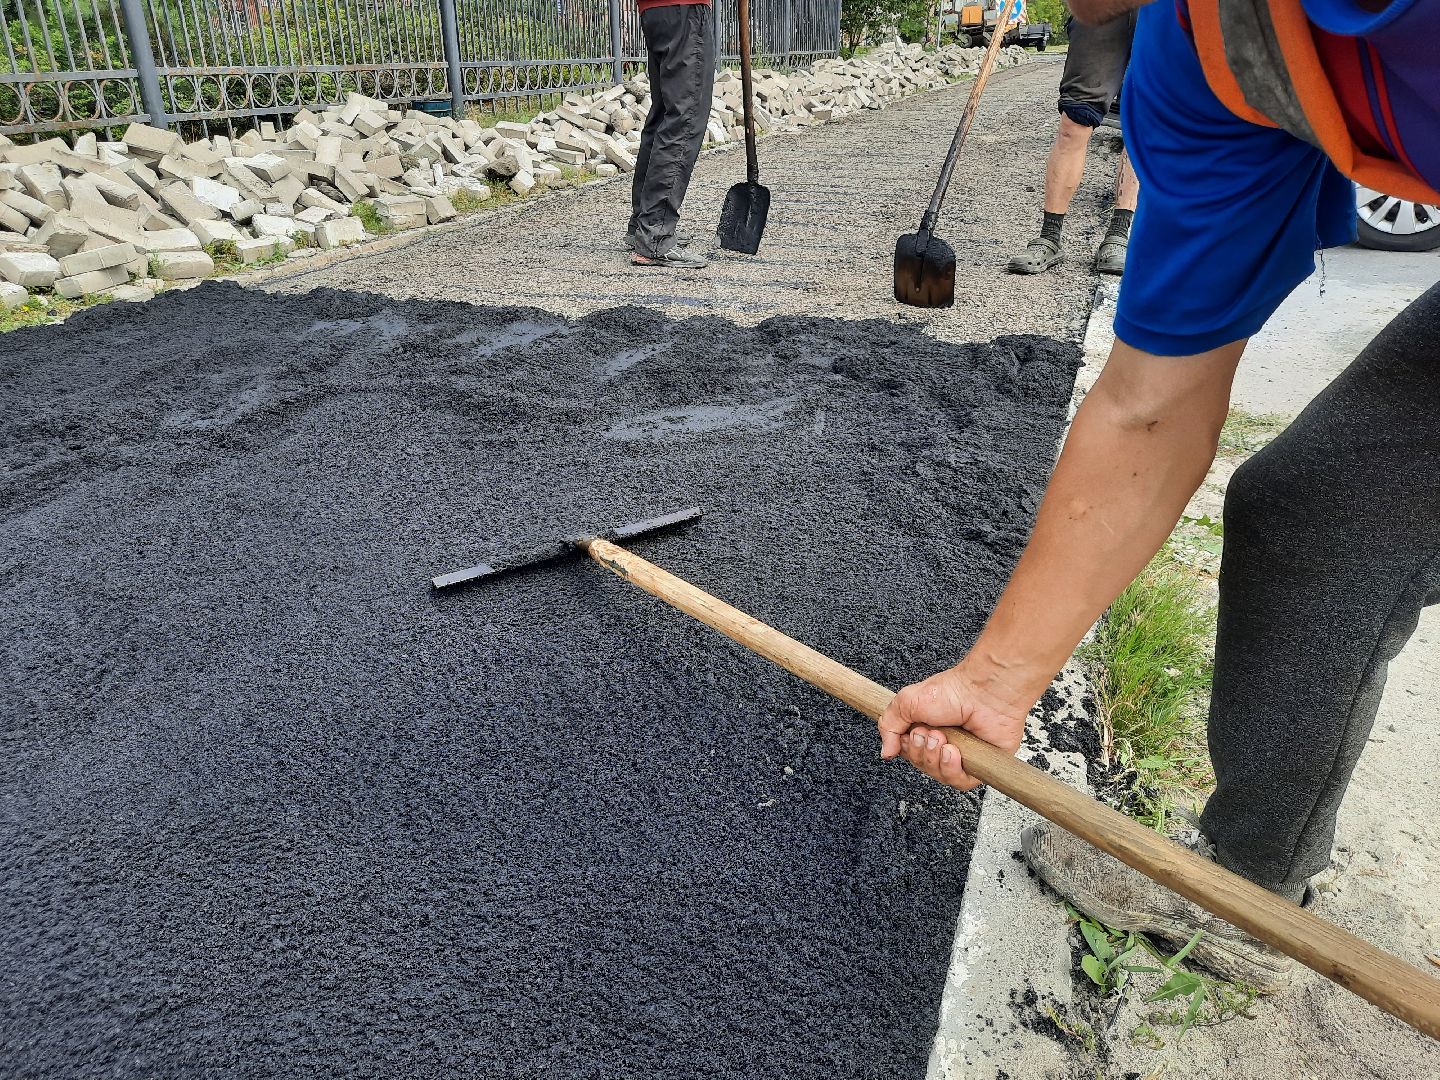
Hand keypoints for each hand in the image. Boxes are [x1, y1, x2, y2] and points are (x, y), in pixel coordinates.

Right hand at [877, 664, 1028, 791]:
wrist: (983, 693)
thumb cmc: (951, 692)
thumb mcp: (906, 702)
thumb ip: (889, 726)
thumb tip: (886, 753)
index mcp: (926, 728)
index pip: (908, 753)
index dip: (906, 749)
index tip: (910, 735)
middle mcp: (944, 742)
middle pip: (921, 765)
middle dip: (920, 752)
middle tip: (928, 733)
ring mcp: (962, 754)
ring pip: (939, 775)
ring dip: (935, 759)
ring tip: (943, 739)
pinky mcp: (979, 764)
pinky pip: (959, 782)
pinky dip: (952, 769)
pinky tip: (953, 752)